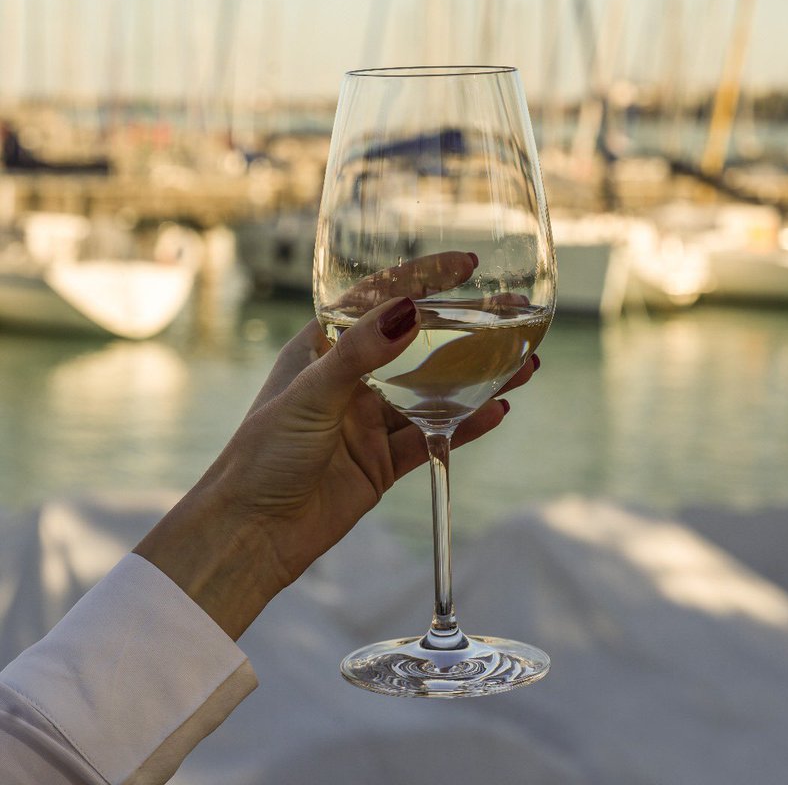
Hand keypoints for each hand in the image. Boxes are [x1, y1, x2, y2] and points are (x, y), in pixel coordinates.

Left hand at [135, 253, 539, 638]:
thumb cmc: (262, 454)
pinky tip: (499, 410)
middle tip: (515, 311)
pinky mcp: (384, 462)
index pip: (381, 298)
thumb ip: (361, 354)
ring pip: (436, 391)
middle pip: (421, 343)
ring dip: (479, 377)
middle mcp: (352, 377)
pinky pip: (435, 437)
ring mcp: (371, 420)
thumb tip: (408, 309)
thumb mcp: (311, 395)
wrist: (249, 534)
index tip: (468, 264)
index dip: (425, 277)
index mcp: (325, 346)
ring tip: (526, 362)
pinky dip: (467, 425)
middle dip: (469, 328)